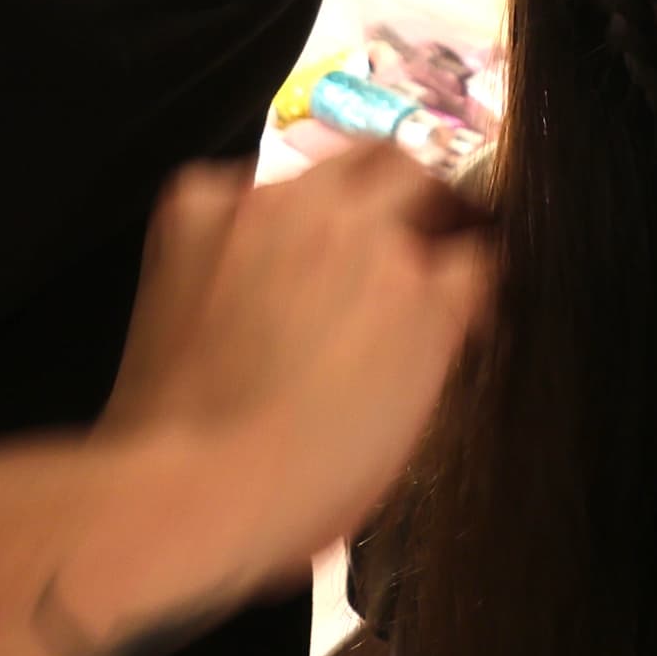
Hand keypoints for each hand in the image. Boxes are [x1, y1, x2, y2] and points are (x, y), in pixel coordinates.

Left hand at [94, 151, 491, 602]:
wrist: (182, 487)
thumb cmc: (306, 480)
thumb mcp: (410, 413)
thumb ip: (439, 329)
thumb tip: (449, 288)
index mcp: (421, 283)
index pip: (474, 243)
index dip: (468, 262)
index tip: (454, 281)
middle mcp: (356, 222)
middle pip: (412, 169)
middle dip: (419, 199)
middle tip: (404, 240)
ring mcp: (274, 203)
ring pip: (331, 168)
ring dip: (340, 203)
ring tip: (317, 257)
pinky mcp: (200, 203)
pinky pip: (245, 188)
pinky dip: (256, 219)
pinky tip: (244, 266)